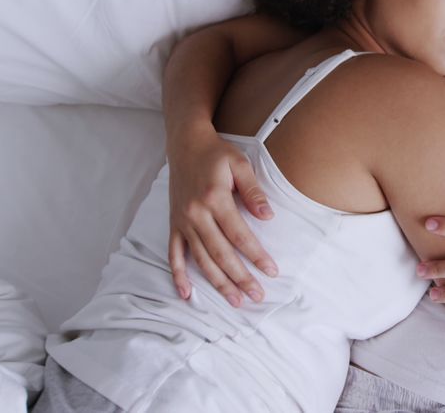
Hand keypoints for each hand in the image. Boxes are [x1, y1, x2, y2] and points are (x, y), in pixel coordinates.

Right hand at [167, 122, 278, 305]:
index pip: (239, 235)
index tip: (271, 271)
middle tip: (256, 296)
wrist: (185, 144)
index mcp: (215, 199)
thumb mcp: (240, 164)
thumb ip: (253, 192)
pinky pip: (174, 254)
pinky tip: (187, 293)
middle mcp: (196, 214)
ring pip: (201, 259)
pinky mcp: (174, 224)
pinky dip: (179, 275)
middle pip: (221, 254)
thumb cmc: (217, 153)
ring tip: (235, 300)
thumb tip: (268, 216)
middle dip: (240, 277)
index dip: (256, 255)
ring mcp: (183, 221)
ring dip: (217, 283)